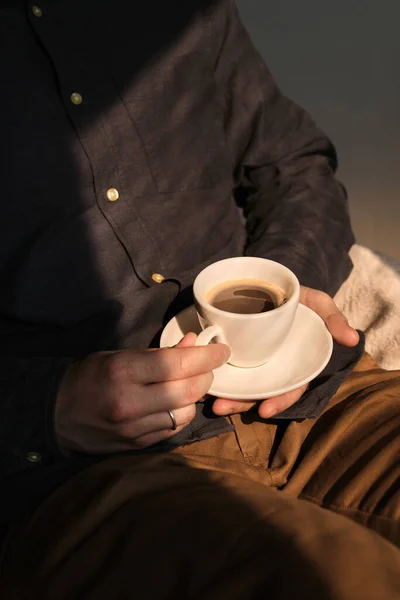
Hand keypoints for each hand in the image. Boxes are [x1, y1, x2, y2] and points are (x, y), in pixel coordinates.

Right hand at [55, 334, 229, 453]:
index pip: (178, 364)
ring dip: (195, 397)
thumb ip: (159, 352)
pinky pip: (174, 429)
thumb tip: (194, 344)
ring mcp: (134, 428)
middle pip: (188, 390)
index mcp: (124, 371)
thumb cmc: (89, 376)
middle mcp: (131, 402)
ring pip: (186, 413)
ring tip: (190, 384)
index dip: (207, 356)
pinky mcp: (137, 445)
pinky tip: (177, 403)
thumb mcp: (120, 355)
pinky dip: (182, 414)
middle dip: (206, 375)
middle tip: (208, 366)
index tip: (222, 350)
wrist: (56, 413)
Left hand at [211, 286, 359, 418]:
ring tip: (209, 401)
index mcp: (294, 365)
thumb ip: (333, 319)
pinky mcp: (234, 353)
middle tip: (221, 407)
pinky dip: (215, 377)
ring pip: (240, 386)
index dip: (279, 400)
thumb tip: (353, 338)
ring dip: (225, 396)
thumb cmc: (299, 300)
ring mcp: (253, 363)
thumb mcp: (318, 304)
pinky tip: (200, 381)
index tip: (264, 410)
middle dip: (241, 404)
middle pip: (259, 392)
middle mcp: (273, 369)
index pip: (290, 389)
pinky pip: (225, 369)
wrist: (272, 284)